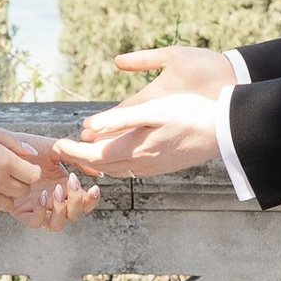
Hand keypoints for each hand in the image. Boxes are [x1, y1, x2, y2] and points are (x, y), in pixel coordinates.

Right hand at [0, 118, 92, 223]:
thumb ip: (12, 142)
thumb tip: (33, 155)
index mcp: (3, 160)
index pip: (33, 176)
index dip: (30, 170)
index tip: (21, 165)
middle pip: (23, 191)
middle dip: (19, 183)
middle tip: (7, 173)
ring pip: (9, 204)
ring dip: (5, 195)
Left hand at [0, 129, 101, 231]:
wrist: (2, 146)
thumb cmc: (28, 146)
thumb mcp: (55, 149)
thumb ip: (76, 159)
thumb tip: (99, 173)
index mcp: (64, 186)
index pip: (85, 202)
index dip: (91, 200)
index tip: (93, 187)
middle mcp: (53, 200)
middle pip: (74, 215)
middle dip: (77, 202)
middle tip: (70, 183)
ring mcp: (38, 207)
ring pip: (57, 224)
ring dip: (61, 210)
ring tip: (56, 191)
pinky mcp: (22, 211)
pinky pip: (36, 222)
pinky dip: (42, 213)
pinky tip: (42, 196)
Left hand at [74, 45, 237, 179]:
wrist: (225, 132)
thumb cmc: (191, 114)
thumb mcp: (154, 110)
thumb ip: (120, 118)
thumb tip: (90, 126)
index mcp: (136, 149)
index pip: (94, 154)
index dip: (72, 150)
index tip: (55, 145)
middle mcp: (141, 164)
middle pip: (101, 166)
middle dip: (79, 159)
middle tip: (61, 151)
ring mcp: (153, 167)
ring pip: (115, 170)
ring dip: (96, 163)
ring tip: (81, 155)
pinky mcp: (162, 166)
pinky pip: (130, 169)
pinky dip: (114, 164)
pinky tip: (114, 156)